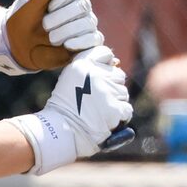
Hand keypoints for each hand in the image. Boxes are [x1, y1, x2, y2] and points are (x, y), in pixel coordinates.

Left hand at [0, 0, 100, 74]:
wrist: (19, 46)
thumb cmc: (23, 22)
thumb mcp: (30, 5)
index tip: (49, 7)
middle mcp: (79, 5)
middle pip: (82, 5)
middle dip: (62, 16)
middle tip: (45, 25)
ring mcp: (85, 23)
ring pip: (88, 22)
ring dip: (67, 31)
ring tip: (51, 38)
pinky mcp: (88, 41)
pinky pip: (95, 38)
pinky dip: (81, 41)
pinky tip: (67, 44)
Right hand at [11, 47, 130, 173]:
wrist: (59, 132)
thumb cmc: (65, 107)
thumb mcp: (70, 78)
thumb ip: (90, 68)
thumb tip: (116, 62)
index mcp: (82, 65)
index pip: (105, 54)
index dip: (107, 67)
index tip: (100, 80)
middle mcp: (95, 74)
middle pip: (119, 75)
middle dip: (112, 87)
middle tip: (98, 101)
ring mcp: (106, 91)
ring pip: (123, 93)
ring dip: (116, 103)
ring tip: (99, 112)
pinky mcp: (114, 109)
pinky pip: (127, 109)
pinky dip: (120, 117)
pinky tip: (108, 120)